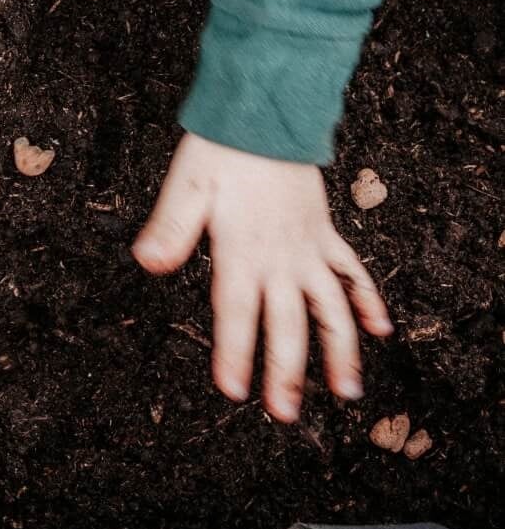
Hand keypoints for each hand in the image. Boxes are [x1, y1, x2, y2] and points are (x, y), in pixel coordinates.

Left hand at [133, 133, 391, 421]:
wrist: (266, 114)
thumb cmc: (221, 149)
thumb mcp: (184, 185)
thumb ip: (170, 228)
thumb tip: (147, 263)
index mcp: (241, 251)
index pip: (236, 313)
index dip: (234, 354)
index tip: (234, 392)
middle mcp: (280, 258)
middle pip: (287, 325)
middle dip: (286, 373)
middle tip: (285, 415)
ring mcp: (308, 247)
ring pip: (331, 309)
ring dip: (340, 351)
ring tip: (346, 392)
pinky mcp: (324, 231)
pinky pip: (352, 272)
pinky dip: (367, 300)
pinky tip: (381, 329)